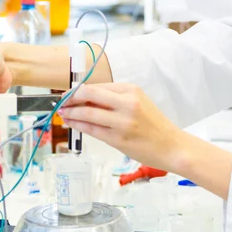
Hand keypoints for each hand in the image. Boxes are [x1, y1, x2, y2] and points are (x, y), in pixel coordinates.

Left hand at [59, 83, 184, 172]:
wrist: (171, 146)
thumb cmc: (154, 125)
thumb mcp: (138, 103)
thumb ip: (115, 99)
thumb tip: (86, 98)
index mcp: (132, 90)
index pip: (97, 86)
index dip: (78, 90)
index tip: (68, 93)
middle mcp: (127, 102)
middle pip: (89, 94)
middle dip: (70, 98)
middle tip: (60, 102)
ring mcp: (122, 121)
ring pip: (88, 112)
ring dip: (71, 113)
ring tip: (63, 114)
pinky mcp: (119, 138)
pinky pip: (92, 129)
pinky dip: (79, 125)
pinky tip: (72, 123)